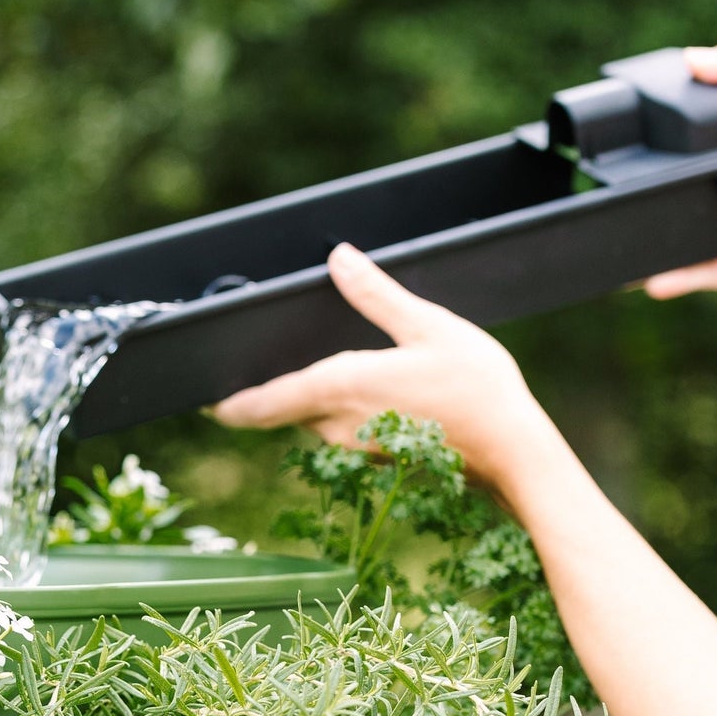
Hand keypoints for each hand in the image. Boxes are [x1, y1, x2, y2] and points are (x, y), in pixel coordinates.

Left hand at [210, 242, 554, 504]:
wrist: (513, 454)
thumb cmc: (476, 390)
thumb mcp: (428, 326)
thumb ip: (377, 295)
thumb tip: (339, 257)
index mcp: (338, 387)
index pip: (258, 403)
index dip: (226, 404)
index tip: (203, 399)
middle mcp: (335, 424)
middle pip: (283, 409)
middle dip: (268, 392)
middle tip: (255, 365)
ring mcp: (355, 447)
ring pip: (313, 419)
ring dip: (309, 399)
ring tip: (321, 368)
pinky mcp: (378, 458)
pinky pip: (341, 430)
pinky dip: (339, 411)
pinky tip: (365, 391)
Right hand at [646, 39, 716, 299]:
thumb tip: (690, 56)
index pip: (713, 139)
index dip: (683, 135)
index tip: (642, 128)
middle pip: (695, 185)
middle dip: (661, 187)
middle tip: (618, 178)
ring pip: (690, 233)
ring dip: (658, 237)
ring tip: (621, 230)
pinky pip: (699, 274)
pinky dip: (671, 278)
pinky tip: (646, 277)